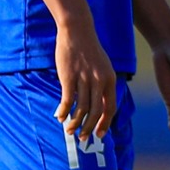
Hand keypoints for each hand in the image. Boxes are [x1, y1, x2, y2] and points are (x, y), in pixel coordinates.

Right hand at [54, 20, 117, 142]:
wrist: (77, 30)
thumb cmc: (88, 48)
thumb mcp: (102, 66)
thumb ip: (101, 83)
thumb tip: (96, 102)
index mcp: (110, 79)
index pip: (109, 107)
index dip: (104, 123)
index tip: (99, 134)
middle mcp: (99, 81)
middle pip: (95, 112)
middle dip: (89, 128)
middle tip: (83, 139)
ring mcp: (84, 79)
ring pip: (81, 108)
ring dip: (75, 123)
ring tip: (69, 131)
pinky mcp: (69, 77)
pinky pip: (68, 99)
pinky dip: (64, 110)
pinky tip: (59, 116)